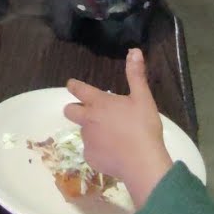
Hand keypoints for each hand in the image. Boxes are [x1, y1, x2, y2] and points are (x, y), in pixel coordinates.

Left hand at [63, 49, 173, 207]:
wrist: (142, 162)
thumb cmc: (143, 127)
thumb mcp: (143, 98)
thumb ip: (136, 75)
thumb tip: (134, 51)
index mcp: (99, 103)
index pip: (78, 89)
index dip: (73, 86)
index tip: (71, 85)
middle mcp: (88, 119)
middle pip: (70, 111)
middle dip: (75, 109)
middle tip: (91, 113)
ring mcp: (87, 140)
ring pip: (83, 132)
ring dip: (93, 131)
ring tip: (113, 137)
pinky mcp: (90, 157)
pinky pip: (91, 151)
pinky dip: (99, 150)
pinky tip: (115, 153)